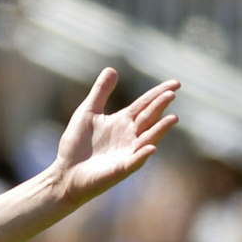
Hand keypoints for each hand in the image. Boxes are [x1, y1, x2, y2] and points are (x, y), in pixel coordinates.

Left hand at [49, 69, 179, 208]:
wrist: (65, 173)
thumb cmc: (76, 144)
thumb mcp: (87, 112)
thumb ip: (100, 92)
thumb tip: (112, 69)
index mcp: (123, 121)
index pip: (145, 104)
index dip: (159, 93)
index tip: (176, 83)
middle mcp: (129, 136)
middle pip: (149, 118)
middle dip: (160, 106)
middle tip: (171, 93)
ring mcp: (126, 153)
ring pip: (147, 139)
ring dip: (160, 130)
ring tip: (172, 118)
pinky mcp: (119, 170)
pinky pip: (134, 162)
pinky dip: (142, 155)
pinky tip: (151, 148)